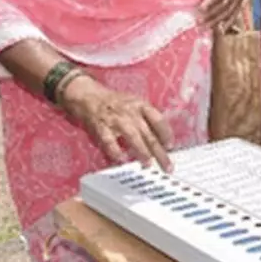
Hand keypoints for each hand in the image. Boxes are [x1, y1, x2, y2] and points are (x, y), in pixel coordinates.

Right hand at [59, 76, 174, 169]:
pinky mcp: (101, 127)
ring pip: (132, 136)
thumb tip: (162, 138)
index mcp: (140, 105)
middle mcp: (130, 112)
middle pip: (148, 133)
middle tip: (167, 166)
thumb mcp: (134, 103)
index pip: (158, 119)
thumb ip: (147, 118)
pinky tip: (122, 160)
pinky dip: (116, 151)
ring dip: (141, 151)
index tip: (170, 146)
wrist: (89, 95)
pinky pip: (110, 141)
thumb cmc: (115, 102)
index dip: (166, 133)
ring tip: (148, 163)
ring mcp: (115, 119)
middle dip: (159, 151)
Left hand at [199, 0, 245, 29]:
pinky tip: (221, 29)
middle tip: (199, 22)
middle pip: (225, 4)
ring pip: (230, 10)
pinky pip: (236, 12)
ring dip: (217, 20)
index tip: (200, 9)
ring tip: (205, 27)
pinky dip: (229, 21)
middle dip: (211, 14)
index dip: (211, 1)